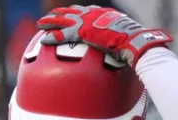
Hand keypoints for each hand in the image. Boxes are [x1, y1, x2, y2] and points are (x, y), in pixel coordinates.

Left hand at [37, 5, 172, 66]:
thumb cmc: (135, 44)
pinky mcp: (83, 32)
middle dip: (60, 13)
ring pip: (64, 20)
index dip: (75, 11)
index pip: (86, 10)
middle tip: (49, 16)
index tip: (69, 13)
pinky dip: (53, 37)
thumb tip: (121, 51)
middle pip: (72, 12)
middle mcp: (95, 15)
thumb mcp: (125, 38)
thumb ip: (117, 41)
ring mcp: (88, 22)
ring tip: (41, 24)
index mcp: (105, 14)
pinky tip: (44, 40)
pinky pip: (63, 35)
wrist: (136, 42)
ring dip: (51, 21)